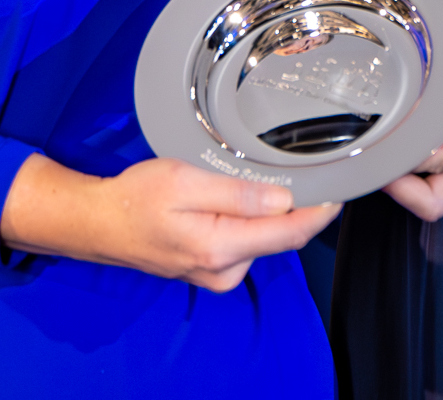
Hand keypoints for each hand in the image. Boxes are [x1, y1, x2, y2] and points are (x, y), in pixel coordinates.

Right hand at [0, 154, 339, 292]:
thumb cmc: (136, 198)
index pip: (289, 232)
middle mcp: (224, 268)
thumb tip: (283, 201)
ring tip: (261, 179)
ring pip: (264, 239)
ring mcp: (217, 273)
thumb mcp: (186, 182)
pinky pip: (245, 243)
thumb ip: (237, 194)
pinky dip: (252, 222)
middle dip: (300, 207)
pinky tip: (236, 201)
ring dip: (272, 213)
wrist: (100, 222)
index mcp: (221, 246)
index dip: (321, 211)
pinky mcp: (211, 268)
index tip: (342, 189)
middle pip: (281, 237)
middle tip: (309, 170)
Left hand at [382, 23, 442, 222]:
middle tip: (367, 158)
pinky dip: (412, 173)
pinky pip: (436, 181)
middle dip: (397, 186)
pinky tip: (395, 148)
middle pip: (435, 199)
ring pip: (433, 196)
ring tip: (376, 156)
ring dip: (403, 184)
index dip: (407, 158)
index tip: (378, 143)